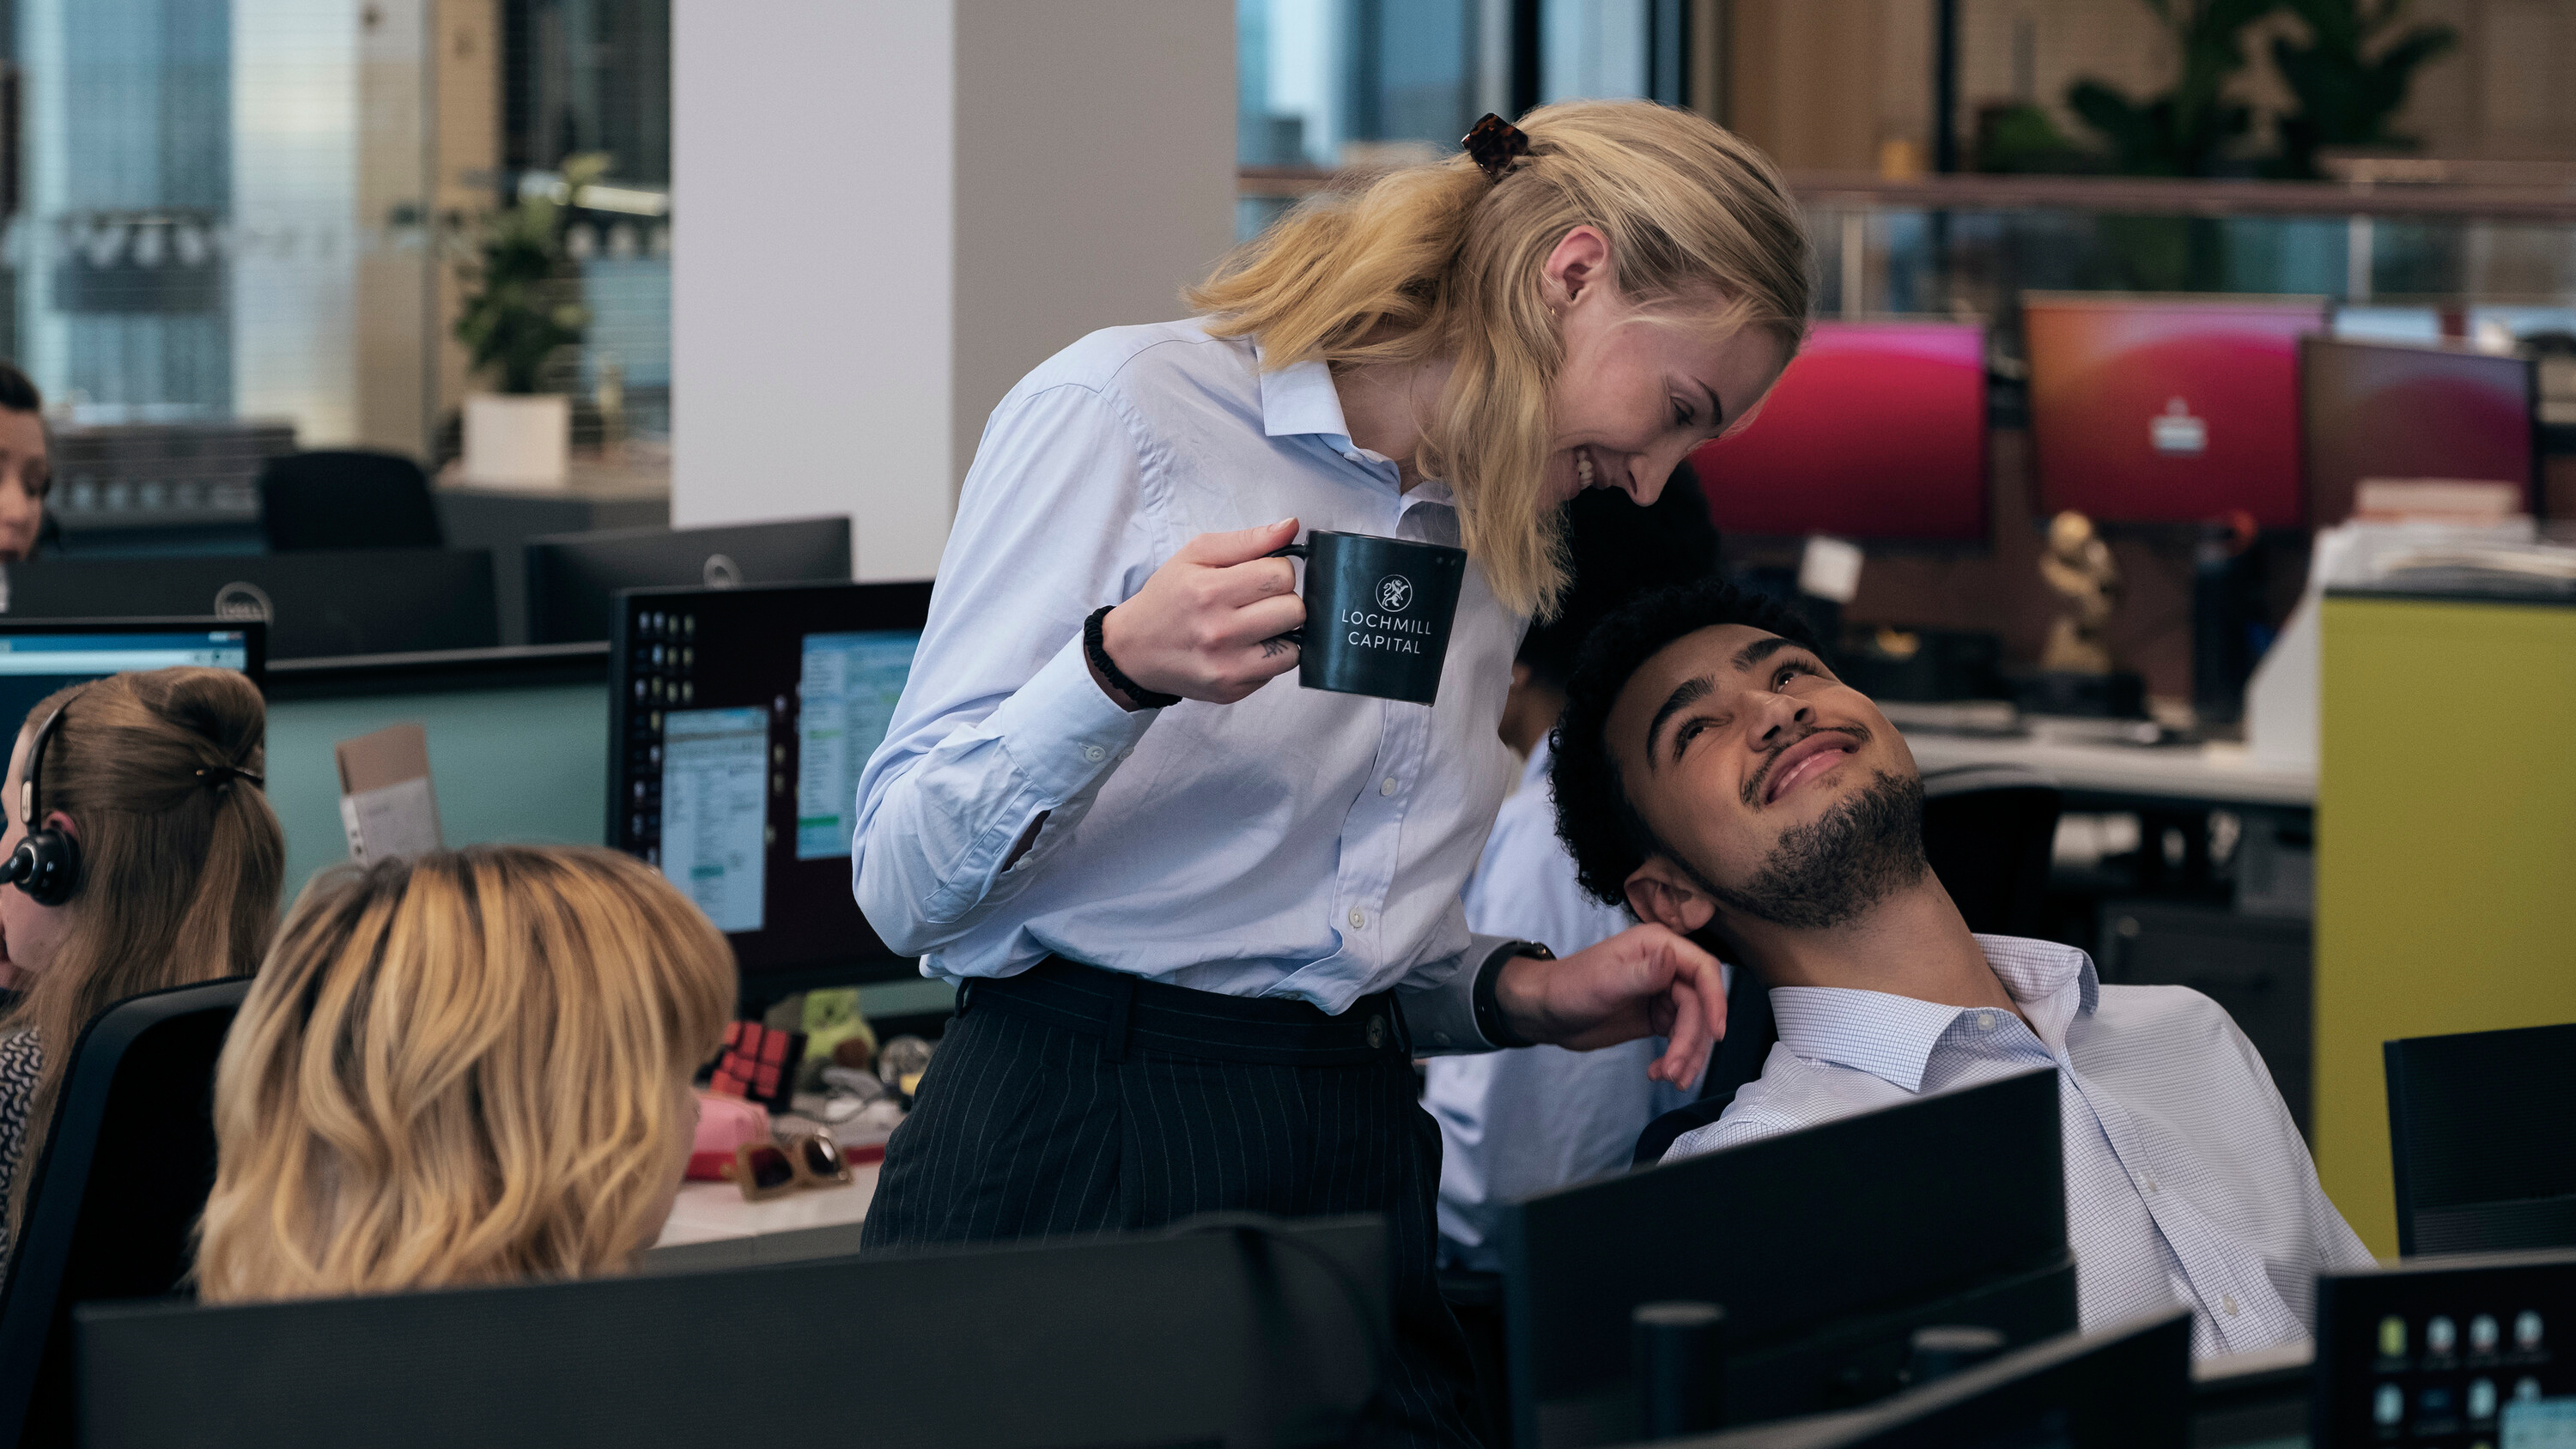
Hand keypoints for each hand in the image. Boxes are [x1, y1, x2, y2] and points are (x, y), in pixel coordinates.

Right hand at [1092, 519, 1305, 706]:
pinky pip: (1279, 670)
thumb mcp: (1196, 555)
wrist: (1134, 649)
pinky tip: (1246, 648)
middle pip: (1294, 610)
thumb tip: (1292, 526)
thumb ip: (1247, 540)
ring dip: (1281, 632)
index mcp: (1209, 590)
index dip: (1276, 571)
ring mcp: (1227, 666)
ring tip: (1255, 625)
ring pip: (1294, 645)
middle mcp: (1219, 631)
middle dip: (1282, 600)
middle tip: (1257, 602)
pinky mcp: (1231, 691)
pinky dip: (1270, 657)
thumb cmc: (1168, 596)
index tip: (1258, 577)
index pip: (1282, 575)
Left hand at [1494, 924, 1725, 1089]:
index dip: (1716, 1000)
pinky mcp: (1657, 1016)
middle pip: (1701, 1005)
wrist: (1546, 1013)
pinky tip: (1658, 1072)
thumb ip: (1643, 972)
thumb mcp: (1605, 982)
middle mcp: (1666, 966)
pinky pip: (1680, 1037)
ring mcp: (1663, 992)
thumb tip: (1672, 956)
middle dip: (1692, 1041)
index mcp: (1657, 945)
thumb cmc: (1568, 987)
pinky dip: (1676, 1057)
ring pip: (1694, 1026)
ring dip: (1687, 1055)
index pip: (1704, 969)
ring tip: (1668, 1077)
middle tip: (1675, 1071)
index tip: (1716, 1032)